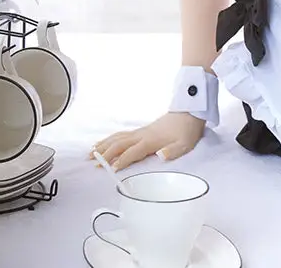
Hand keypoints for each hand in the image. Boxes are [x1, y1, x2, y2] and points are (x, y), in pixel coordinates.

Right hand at [89, 112, 204, 171]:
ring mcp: (141, 131)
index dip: (122, 161)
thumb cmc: (187, 130)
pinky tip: (105, 142)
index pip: (132, 152)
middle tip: (92, 163)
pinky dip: (110, 139)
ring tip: (91, 153)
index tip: (111, 170)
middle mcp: (143, 135)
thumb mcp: (185, 144)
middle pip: (119, 143)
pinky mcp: (142, 130)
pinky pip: (122, 135)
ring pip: (118, 137)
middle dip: (105, 153)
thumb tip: (160, 156)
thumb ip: (172, 152)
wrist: (190, 111)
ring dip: (104, 145)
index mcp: (151, 140)